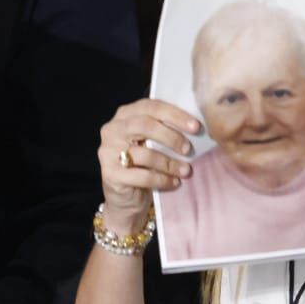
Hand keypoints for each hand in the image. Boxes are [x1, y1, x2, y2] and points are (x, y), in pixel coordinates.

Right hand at [97, 99, 201, 230]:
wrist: (126, 197)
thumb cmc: (144, 164)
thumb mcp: (153, 142)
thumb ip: (165, 130)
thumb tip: (196, 128)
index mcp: (125, 115)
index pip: (151, 106)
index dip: (175, 115)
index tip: (196, 126)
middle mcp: (113, 129)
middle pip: (144, 125)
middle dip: (171, 136)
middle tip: (188, 149)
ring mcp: (108, 151)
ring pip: (145, 153)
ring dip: (170, 163)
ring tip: (186, 170)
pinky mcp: (110, 173)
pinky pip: (142, 176)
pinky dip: (162, 179)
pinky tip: (174, 183)